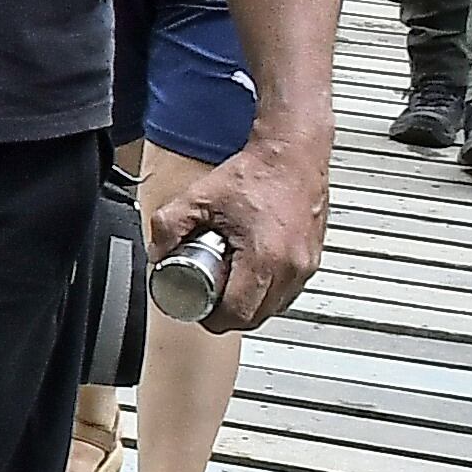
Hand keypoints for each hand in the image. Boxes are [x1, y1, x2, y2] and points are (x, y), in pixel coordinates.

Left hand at [148, 142, 325, 333]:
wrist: (292, 153)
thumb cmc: (256, 173)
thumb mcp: (198, 198)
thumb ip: (168, 227)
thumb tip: (157, 254)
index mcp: (264, 258)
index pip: (237, 315)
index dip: (211, 318)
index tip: (197, 308)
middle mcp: (291, 267)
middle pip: (256, 318)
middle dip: (228, 315)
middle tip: (208, 299)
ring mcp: (307, 265)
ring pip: (275, 307)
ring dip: (250, 305)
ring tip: (229, 286)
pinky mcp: (313, 259)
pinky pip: (289, 292)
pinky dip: (268, 292)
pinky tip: (251, 277)